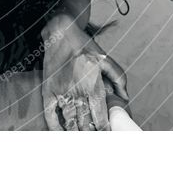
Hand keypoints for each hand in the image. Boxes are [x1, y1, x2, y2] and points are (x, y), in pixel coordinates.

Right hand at [42, 15, 128, 130]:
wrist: (61, 33)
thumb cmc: (86, 46)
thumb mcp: (107, 59)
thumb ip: (119, 79)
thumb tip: (125, 98)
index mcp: (94, 86)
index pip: (101, 119)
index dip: (104, 132)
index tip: (106, 137)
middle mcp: (77, 92)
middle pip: (85, 125)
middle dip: (90, 135)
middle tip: (93, 139)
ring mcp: (61, 92)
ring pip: (69, 123)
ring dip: (75, 134)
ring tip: (79, 138)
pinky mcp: (48, 90)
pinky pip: (50, 114)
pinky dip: (55, 127)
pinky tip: (60, 134)